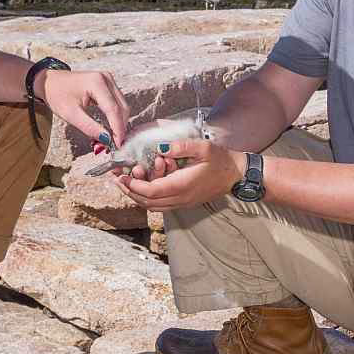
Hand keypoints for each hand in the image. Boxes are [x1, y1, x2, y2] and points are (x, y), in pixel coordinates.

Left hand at [40, 68, 129, 147]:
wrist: (49, 82)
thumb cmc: (56, 94)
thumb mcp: (70, 114)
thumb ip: (90, 127)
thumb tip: (107, 140)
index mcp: (96, 82)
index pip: (113, 110)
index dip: (118, 129)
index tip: (118, 145)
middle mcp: (106, 78)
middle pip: (121, 108)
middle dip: (119, 128)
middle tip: (114, 145)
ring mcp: (108, 80)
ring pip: (121, 106)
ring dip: (119, 123)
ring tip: (111, 139)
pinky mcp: (108, 84)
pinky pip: (117, 103)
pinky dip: (115, 117)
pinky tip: (110, 128)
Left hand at [118, 140, 246, 210]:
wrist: (236, 175)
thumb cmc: (221, 160)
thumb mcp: (203, 147)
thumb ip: (181, 147)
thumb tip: (159, 148)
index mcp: (181, 186)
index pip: (149, 191)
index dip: (133, 184)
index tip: (122, 175)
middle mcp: (180, 199)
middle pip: (147, 202)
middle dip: (129, 191)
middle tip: (117, 179)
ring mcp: (182, 203)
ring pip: (152, 206)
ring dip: (137, 195)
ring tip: (126, 182)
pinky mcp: (184, 202)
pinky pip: (160, 205)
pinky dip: (148, 197)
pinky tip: (143, 185)